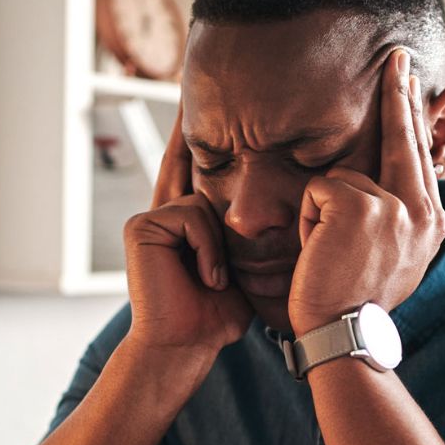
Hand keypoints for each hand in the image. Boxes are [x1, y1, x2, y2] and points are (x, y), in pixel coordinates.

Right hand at [123, 101, 253, 354]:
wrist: (188, 344)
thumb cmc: (220, 313)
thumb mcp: (249, 265)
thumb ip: (257, 233)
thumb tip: (303, 199)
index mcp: (190, 219)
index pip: (207, 171)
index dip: (208, 138)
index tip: (208, 99)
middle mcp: (168, 211)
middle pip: (201, 170)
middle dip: (197, 138)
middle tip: (205, 112)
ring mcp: (152, 216)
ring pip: (206, 200)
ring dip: (220, 246)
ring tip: (216, 279)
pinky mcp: (141, 225)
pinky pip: (192, 215)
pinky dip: (206, 249)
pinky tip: (204, 277)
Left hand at [289, 48, 444, 333]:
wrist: (342, 334)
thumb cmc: (353, 303)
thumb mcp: (390, 259)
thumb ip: (395, 219)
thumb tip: (391, 184)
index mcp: (431, 222)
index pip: (419, 155)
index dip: (412, 115)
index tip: (409, 80)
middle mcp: (421, 210)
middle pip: (402, 137)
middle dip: (398, 92)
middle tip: (396, 54)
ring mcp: (392, 205)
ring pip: (342, 175)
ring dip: (321, 210)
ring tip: (325, 251)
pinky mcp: (357, 204)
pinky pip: (318, 189)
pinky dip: (306, 219)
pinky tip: (314, 250)